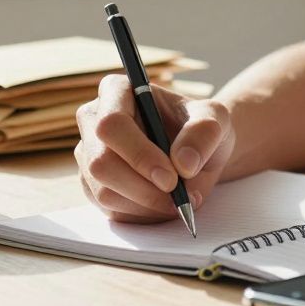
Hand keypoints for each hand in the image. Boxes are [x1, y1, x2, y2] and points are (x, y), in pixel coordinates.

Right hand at [75, 74, 234, 222]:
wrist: (196, 152)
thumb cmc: (200, 128)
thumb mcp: (215, 120)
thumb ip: (203, 133)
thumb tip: (183, 164)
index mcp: (117, 90)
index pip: (112, 124)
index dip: (139, 154)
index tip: (171, 178)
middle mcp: (93, 120)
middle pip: (101, 162)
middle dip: (143, 188)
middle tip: (178, 197)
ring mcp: (89, 154)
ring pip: (103, 190)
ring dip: (145, 204)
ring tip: (179, 200)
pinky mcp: (92, 184)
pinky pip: (109, 209)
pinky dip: (141, 214)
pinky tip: (164, 204)